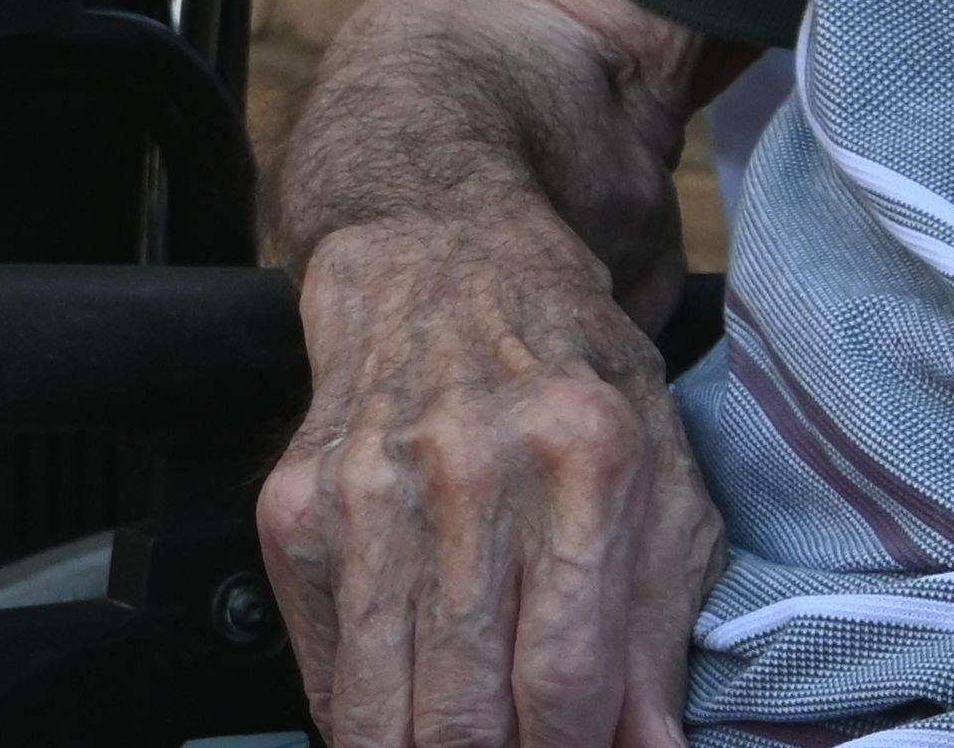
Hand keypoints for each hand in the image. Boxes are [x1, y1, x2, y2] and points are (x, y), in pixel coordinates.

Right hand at [258, 211, 716, 747]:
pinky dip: (363, 720)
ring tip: (460, 743)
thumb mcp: (658, 472)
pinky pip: (324, 674)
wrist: (439, 255)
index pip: (564, 683)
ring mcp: (366, 490)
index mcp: (584, 456)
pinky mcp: (293, 507)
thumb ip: (659, 625)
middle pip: (465, 718)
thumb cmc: (568, 375)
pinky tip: (406, 704)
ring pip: (382, 713)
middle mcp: (468, 469)